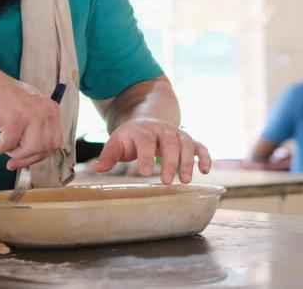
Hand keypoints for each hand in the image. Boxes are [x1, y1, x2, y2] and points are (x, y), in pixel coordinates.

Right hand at [0, 69, 62, 170]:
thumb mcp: (25, 109)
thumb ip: (35, 129)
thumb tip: (34, 157)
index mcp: (51, 108)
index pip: (55, 142)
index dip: (39, 155)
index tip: (26, 160)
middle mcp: (44, 110)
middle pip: (45, 149)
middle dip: (26, 159)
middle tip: (10, 162)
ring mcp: (30, 114)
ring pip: (29, 150)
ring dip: (12, 153)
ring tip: (0, 147)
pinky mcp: (14, 119)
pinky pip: (8, 146)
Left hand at [93, 118, 211, 183]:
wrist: (147, 120)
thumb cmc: (130, 137)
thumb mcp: (117, 143)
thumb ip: (109, 155)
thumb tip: (97, 168)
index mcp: (142, 130)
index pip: (145, 141)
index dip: (146, 155)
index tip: (145, 172)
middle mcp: (162, 130)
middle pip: (169, 142)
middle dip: (170, 161)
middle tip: (167, 181)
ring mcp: (177, 134)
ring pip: (186, 144)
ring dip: (188, 162)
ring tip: (186, 180)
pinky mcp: (188, 140)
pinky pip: (200, 146)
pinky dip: (205, 156)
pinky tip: (205, 170)